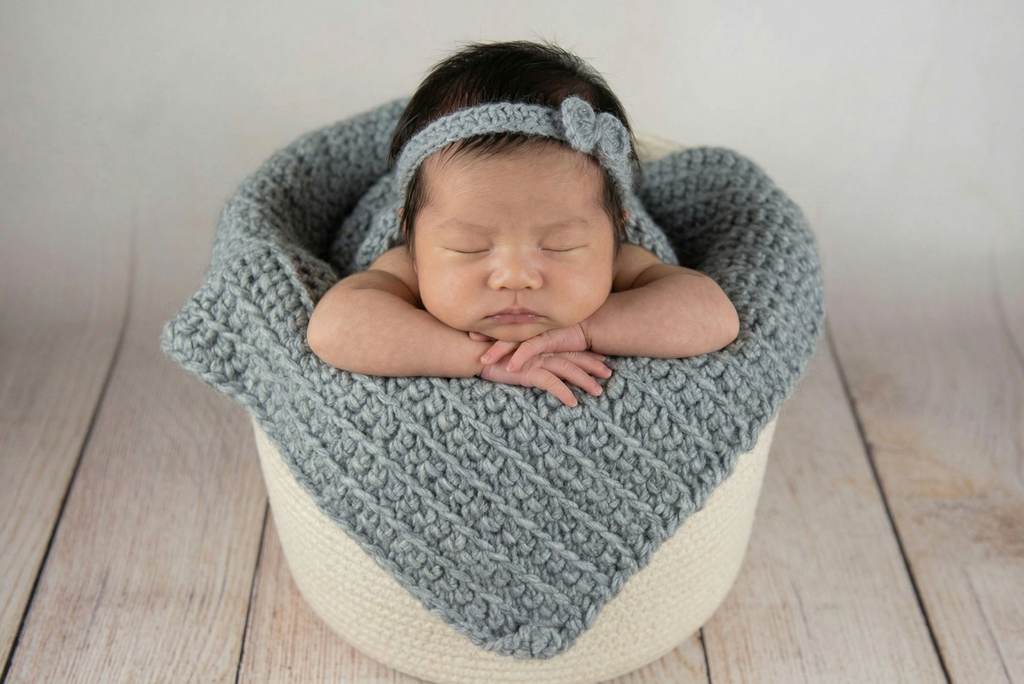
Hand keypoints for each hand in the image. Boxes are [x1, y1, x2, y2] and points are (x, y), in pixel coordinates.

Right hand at [470, 331, 608, 406]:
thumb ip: (529, 359)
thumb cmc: (492, 355)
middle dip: (594, 366)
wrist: (474, 353)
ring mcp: (536, 360)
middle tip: (609, 374)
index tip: (603, 361)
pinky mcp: (527, 371)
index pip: (569, 350)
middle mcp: (542, 351)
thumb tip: (540, 368)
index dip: (588, 355)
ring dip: (584, 381)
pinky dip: (563, 392)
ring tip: (598, 392)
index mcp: (542, 346)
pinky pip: (550, 383)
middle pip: (574, 358)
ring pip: (568, 370)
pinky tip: (573, 402)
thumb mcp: (515, 357)